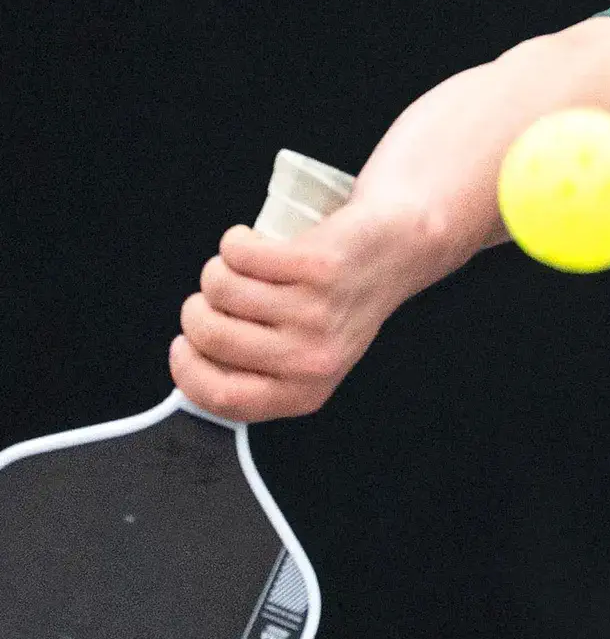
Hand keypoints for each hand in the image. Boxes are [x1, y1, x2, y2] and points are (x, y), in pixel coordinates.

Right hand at [169, 198, 430, 422]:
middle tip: (222, 295)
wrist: (397, 249)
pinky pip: (237, 252)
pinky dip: (236, 240)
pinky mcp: (315, 266)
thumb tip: (191, 369)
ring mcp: (315, 312)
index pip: (220, 397)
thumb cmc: (337, 304)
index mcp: (305, 391)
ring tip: (248, 267)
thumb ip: (257, 373)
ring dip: (219, 270)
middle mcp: (311, 358)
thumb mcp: (306, 357)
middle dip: (197, 308)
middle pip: (209, 335)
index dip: (187, 368)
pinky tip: (255, 241)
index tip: (183, 344)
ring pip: (219, 288)